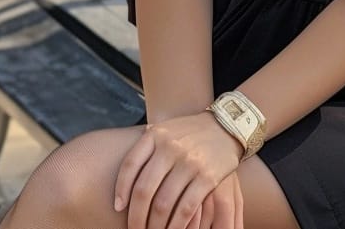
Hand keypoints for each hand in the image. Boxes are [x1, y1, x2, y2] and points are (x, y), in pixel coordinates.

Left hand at [114, 111, 242, 228]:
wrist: (227, 125)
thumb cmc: (190, 132)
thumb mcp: (166, 130)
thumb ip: (146, 148)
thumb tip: (123, 185)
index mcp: (157, 135)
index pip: (130, 165)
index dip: (121, 190)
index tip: (118, 208)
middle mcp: (171, 147)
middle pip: (144, 190)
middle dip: (136, 217)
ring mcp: (190, 162)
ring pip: (163, 204)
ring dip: (154, 226)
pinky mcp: (208, 177)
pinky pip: (186, 209)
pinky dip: (175, 226)